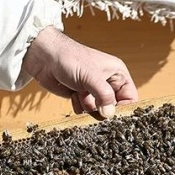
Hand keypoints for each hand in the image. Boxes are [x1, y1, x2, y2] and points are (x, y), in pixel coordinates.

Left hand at [23, 26, 137, 117]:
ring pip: (98, 111)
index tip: (115, 116)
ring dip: (88, 108)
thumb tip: (110, 114)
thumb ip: (104, 95)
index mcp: (117, 73)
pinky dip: (78, 107)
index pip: (130, 97)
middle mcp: (108, 82)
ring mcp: (93, 90)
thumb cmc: (70, 59)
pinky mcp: (80, 96)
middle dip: (103, 110)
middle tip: (93, 106)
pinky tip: (72, 95)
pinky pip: (84, 111)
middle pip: (114, 107)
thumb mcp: (91, 76)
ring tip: (79, 94)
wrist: (44, 58)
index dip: (125, 108)